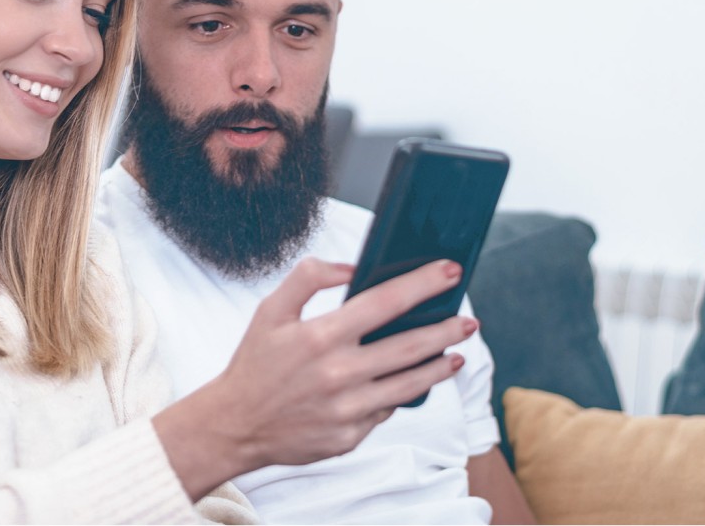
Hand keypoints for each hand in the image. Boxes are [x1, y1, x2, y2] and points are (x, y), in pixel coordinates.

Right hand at [154, 257, 476, 497]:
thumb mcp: (270, 311)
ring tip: (455, 354)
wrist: (235, 424)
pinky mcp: (350, 436)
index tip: (449, 271)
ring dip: (438, 366)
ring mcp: (347, 409)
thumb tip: (350, 267)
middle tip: (469, 321)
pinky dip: (400, 395)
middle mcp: (339, 373)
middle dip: (446, 329)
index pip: (386, 302)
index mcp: (321, 336)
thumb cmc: (255, 363)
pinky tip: (409, 383)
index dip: (422, 284)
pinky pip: (385, 410)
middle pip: (410, 346)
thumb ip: (308, 278)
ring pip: (409, 384)